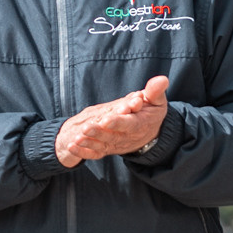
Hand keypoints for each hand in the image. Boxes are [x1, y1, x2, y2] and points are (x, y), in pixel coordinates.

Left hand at [55, 76, 169, 166]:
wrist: (149, 130)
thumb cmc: (151, 111)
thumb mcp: (157, 100)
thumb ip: (155, 91)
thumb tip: (161, 80)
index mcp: (140, 123)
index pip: (129, 124)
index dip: (118, 122)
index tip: (107, 119)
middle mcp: (127, 136)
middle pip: (112, 136)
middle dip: (99, 132)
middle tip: (86, 127)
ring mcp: (117, 144)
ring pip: (102, 145)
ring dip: (89, 142)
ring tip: (76, 138)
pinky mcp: (108, 148)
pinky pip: (96, 153)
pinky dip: (84, 152)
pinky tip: (71, 146)